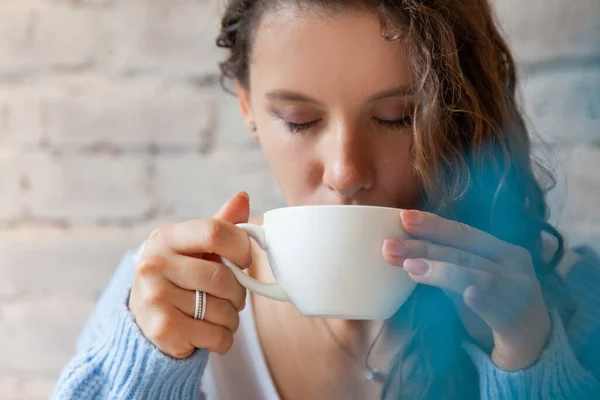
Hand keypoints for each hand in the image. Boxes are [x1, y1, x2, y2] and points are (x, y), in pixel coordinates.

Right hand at [129, 192, 251, 358]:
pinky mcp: (161, 329)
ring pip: (221, 310)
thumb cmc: (181, 278)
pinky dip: (223, 338)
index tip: (244, 261)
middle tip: (234, 298)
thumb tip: (243, 197)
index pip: (214, 232)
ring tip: (220, 316)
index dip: (240, 247)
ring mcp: (154, 296)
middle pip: (221, 277)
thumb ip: (221, 225)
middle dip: (238, 292)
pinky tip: (210, 333)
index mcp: (165, 237)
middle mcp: (154, 263)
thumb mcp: (196, 248)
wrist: (147, 321)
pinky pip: (215, 335)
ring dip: (232, 318)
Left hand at [382, 210, 550, 370]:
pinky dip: (483, 299)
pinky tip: (468, 294)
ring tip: (410, 267)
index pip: (464, 233)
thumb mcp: (469, 282)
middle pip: (464, 250)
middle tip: (390, 246)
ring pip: (478, 275)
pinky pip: (499, 307)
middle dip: (424, 246)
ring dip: (442, 270)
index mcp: (502, 251)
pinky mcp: (520, 322)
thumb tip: (404, 253)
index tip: (402, 217)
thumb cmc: (495, 308)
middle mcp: (514, 266)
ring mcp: (520, 292)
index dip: (433, 224)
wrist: (535, 347)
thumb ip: (445, 268)